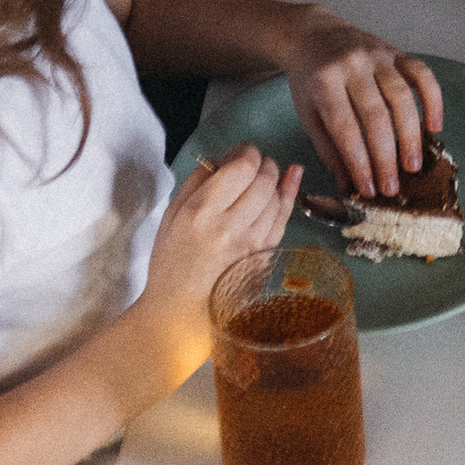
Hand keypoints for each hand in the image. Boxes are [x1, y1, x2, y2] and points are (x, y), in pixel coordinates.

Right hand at [144, 144, 297, 338]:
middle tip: (253, 163)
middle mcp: (231, 227)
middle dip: (262, 163)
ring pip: (276, 197)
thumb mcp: (172, 215)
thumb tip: (224, 158)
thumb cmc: (171, 262)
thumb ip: (197, 181)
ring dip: (274, 179)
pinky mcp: (266, 257)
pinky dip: (289, 195)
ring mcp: (253, 244)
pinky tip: (292, 178)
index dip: (246, 152)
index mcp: (202, 213)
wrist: (179, 312)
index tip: (240, 152)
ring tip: (264, 176)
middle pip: (263, 180)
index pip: (241, 168)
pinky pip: (284, 219)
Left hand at [285, 14, 442, 198]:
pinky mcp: (397, 51)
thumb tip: (349, 184)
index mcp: (324, 81)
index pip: (345, 128)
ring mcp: (378, 55)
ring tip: (413, 165)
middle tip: (393, 187)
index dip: (359, 162)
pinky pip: (422, 73)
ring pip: (401, 96)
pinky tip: (435, 126)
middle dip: (386, 156)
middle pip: (375, 115)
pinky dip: (433, 99)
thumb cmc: (310, 80)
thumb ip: (328, 148)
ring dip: (410, 134)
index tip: (368, 189)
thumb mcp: (307, 114)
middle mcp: (353, 64)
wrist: (315, 34)